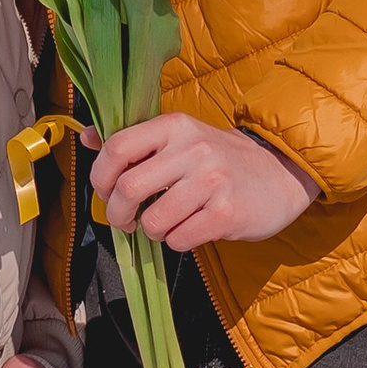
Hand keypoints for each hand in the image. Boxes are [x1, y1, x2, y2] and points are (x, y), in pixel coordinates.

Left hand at [90, 117, 317, 252]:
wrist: (280, 172)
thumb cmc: (220, 160)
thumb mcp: (180, 138)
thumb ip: (135, 139)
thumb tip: (86, 137)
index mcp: (175, 126)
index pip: (117, 148)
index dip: (100, 177)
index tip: (106, 191)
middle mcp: (193, 149)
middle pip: (127, 189)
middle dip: (118, 214)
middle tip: (126, 220)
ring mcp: (212, 182)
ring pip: (153, 221)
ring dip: (153, 231)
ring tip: (167, 223)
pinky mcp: (226, 214)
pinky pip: (179, 239)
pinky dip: (177, 241)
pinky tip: (191, 229)